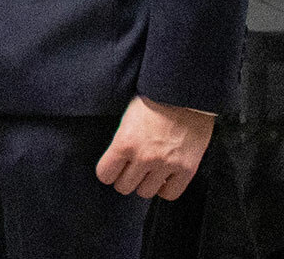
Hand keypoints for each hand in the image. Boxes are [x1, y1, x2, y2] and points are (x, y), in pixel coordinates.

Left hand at [95, 95, 213, 200]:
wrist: (184, 96)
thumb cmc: (154, 103)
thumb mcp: (127, 119)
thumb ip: (121, 143)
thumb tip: (115, 163)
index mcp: (124, 142)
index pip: (105, 174)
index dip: (108, 172)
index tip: (113, 169)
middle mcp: (144, 156)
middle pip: (124, 187)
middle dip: (125, 179)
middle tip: (131, 170)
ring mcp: (166, 164)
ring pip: (145, 193)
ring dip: (145, 184)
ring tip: (149, 172)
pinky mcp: (186, 169)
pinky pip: (170, 194)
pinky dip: (165, 189)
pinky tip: (164, 178)